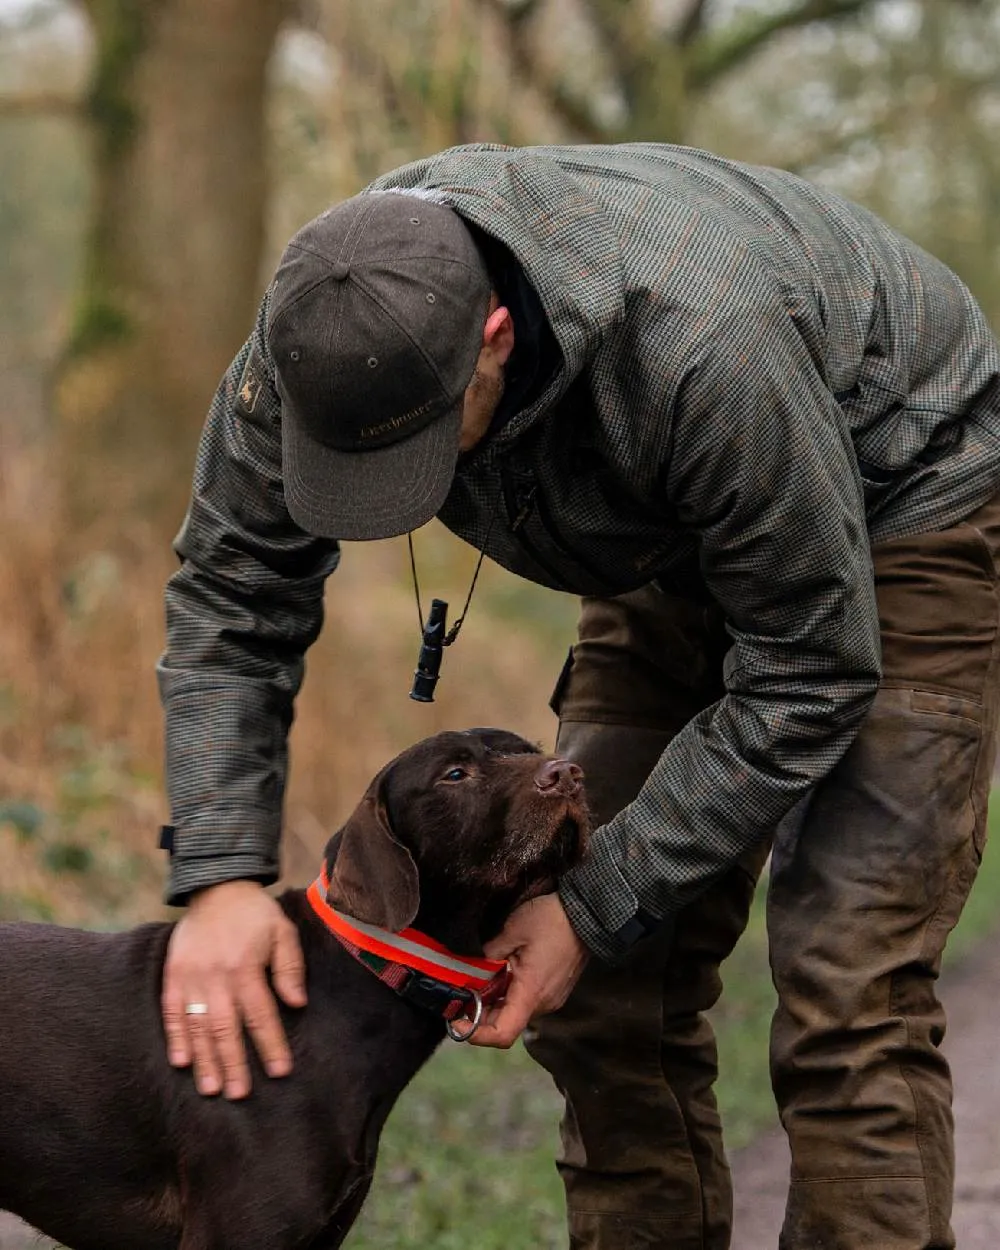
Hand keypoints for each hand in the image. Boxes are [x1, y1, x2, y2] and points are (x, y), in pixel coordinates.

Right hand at [162, 880, 306, 1098]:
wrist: (216, 886)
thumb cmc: (254, 913)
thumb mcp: (282, 931)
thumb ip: (290, 967)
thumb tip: (297, 1004)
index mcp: (245, 967)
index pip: (261, 1014)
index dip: (270, 1044)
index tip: (280, 1071)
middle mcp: (215, 976)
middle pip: (226, 1028)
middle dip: (234, 1063)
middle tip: (240, 1094)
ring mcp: (190, 978)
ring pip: (197, 1026)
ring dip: (205, 1060)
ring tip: (212, 1089)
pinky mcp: (173, 976)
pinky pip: (171, 1012)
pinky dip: (175, 1038)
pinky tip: (181, 1062)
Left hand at [468, 892, 588, 1048]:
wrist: (587, 914)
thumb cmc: (551, 920)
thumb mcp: (513, 930)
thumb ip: (489, 954)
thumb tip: (472, 969)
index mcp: (531, 993)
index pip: (503, 1034)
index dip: (475, 1034)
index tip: (455, 1019)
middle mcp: (543, 1004)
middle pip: (505, 1023)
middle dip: (479, 1013)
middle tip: (461, 991)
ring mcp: (551, 999)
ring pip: (515, 1011)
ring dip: (494, 1001)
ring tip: (480, 977)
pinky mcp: (555, 992)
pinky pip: (526, 1001)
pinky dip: (509, 994)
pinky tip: (501, 972)